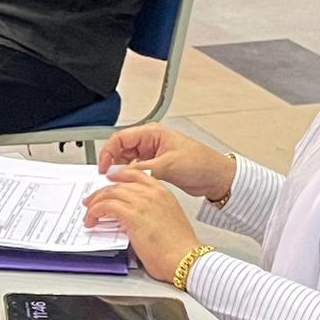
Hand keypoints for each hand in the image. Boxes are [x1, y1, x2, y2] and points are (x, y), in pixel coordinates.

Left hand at [80, 170, 200, 283]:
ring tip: (90, 214)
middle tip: (93, 202)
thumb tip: (132, 219)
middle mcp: (152, 194)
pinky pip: (106, 206)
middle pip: (118, 184)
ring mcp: (142, 203)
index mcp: (162, 193)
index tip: (109, 180)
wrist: (185, 258)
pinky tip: (93, 220)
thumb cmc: (180, 247)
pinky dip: (95, 212)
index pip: (136, 175)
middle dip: (102, 193)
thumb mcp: (167, 220)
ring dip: (96, 203)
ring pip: (110, 193)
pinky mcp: (133, 215)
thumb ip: (150, 213)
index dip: (118, 176)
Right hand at [98, 125, 235, 204]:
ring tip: (117, 183)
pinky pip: (135, 170)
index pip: (120, 138)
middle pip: (120, 149)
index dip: (108, 152)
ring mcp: (152, 154)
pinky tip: (128, 185)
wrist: (216, 177)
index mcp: (152, 133)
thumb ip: (140, 169)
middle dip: (112, 162)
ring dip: (120, 171)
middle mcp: (150, 141)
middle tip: (107, 177)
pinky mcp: (155, 166)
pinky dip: (129, 177)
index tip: (103, 168)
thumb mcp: (166, 165)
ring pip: (126, 160)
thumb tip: (118, 172)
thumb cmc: (200, 163)